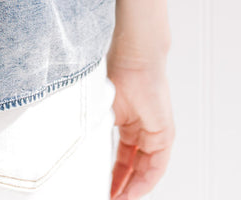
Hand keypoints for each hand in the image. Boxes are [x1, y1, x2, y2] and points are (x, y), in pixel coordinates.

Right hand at [107, 42, 174, 198]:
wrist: (134, 55)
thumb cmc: (114, 71)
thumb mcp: (99, 109)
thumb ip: (93, 131)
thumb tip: (76, 155)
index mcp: (125, 121)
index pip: (118, 157)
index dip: (109, 175)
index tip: (97, 188)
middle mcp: (140, 129)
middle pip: (130, 167)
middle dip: (119, 187)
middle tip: (106, 198)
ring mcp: (153, 132)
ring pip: (143, 169)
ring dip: (130, 188)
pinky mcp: (165, 134)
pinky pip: (156, 166)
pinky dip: (144, 182)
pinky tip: (131, 192)